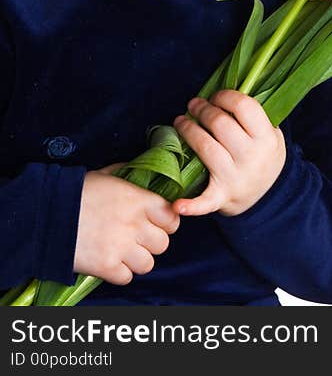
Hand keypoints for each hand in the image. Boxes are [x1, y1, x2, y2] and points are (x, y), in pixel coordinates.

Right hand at [74, 163, 179, 284]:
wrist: (45, 214)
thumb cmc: (75, 191)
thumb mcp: (106, 175)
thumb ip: (127, 173)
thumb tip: (137, 169)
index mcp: (139, 200)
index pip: (172, 218)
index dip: (166, 222)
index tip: (157, 224)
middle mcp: (136, 224)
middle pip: (163, 244)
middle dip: (152, 243)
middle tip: (138, 240)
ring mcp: (122, 247)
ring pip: (148, 264)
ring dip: (138, 261)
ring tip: (125, 253)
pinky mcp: (106, 266)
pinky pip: (126, 278)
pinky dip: (119, 274)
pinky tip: (110, 263)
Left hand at [171, 90, 285, 216]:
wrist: (270, 195)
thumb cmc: (264, 156)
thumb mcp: (271, 134)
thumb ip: (254, 116)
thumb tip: (224, 94)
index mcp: (266, 137)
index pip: (244, 107)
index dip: (225, 96)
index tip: (216, 96)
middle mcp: (251, 156)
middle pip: (220, 123)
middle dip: (203, 109)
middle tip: (194, 104)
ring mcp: (236, 177)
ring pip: (205, 147)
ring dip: (188, 130)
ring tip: (180, 121)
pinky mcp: (222, 196)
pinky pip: (205, 201)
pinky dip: (191, 205)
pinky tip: (177, 205)